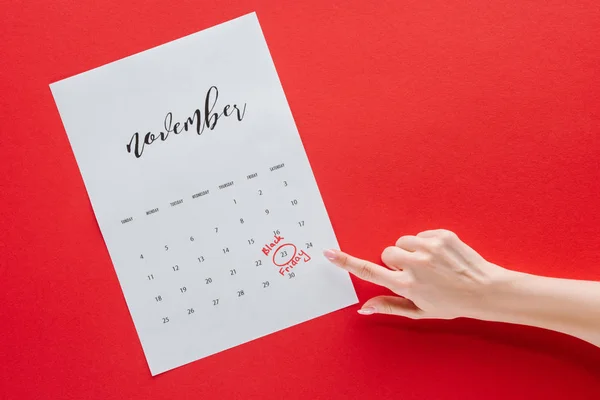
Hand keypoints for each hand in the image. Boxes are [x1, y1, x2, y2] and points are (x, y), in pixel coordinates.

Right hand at [324, 229, 512, 319]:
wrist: (485, 290)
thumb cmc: (452, 304)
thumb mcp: (420, 312)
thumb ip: (389, 307)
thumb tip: (363, 308)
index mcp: (407, 286)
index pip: (370, 272)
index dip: (347, 262)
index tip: (329, 253)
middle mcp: (415, 266)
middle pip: (387, 252)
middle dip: (395, 259)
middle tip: (414, 271)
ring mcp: (429, 248)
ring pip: (404, 241)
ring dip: (412, 250)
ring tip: (431, 264)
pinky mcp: (441, 236)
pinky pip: (421, 234)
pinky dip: (427, 242)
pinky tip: (441, 256)